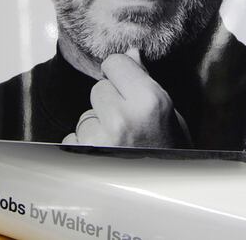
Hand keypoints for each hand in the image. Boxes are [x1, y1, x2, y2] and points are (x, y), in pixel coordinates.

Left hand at [62, 48, 186, 147]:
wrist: (167, 193)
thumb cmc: (171, 150)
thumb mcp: (168, 113)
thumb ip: (145, 81)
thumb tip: (130, 52)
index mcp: (149, 102)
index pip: (115, 62)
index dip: (120, 73)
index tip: (126, 84)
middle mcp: (123, 118)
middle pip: (99, 88)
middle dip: (110, 101)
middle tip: (129, 122)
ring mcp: (100, 140)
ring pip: (85, 114)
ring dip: (97, 125)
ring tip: (120, 143)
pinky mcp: (82, 157)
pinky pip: (74, 138)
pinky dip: (85, 145)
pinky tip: (106, 155)